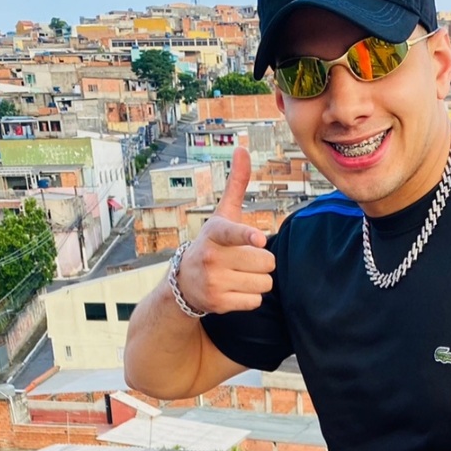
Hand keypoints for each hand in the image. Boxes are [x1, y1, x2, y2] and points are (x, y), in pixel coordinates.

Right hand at [174, 147, 275, 313]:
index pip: (234, 233)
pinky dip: (250, 298)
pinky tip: (235, 290)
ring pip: (263, 283)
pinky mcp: (218, 303)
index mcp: (214, 232)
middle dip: (262, 262)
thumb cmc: (213, 243)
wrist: (185, 283)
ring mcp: (213, 281)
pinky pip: (255, 301)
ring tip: (239, 275)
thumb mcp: (222, 215)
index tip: (259, 239)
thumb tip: (243, 147)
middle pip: (265, 262)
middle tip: (243, 260)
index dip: (248, 236)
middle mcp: (211, 257)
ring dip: (258, 281)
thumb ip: (236, 184)